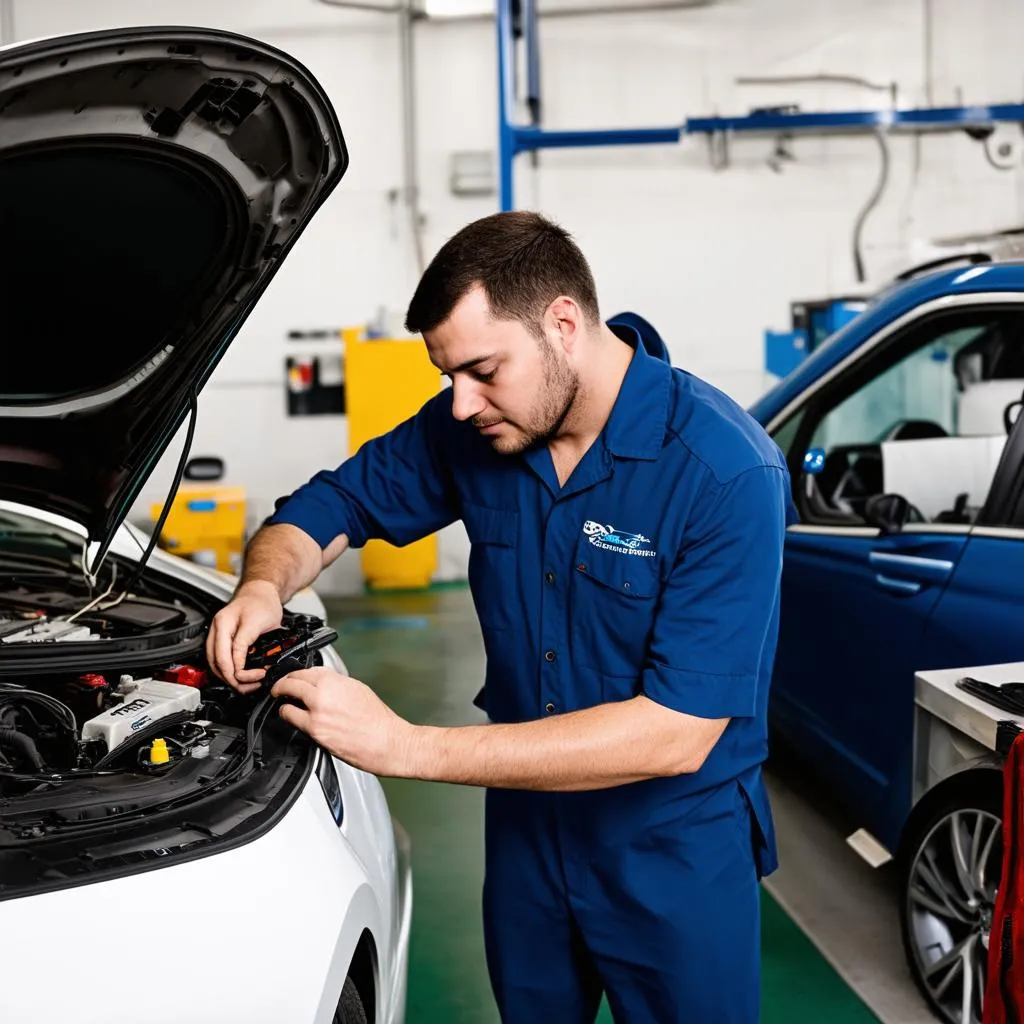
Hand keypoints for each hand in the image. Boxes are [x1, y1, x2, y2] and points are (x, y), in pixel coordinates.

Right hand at [206, 581, 283, 692]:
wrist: (261, 593)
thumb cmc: (262, 602)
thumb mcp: (258, 622)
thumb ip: (245, 642)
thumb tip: (240, 665)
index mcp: (223, 623)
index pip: (225, 656)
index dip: (240, 672)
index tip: (257, 676)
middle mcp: (216, 630)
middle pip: (216, 664)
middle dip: (233, 680)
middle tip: (250, 686)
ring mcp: (217, 636)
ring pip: (215, 665)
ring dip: (230, 679)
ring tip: (247, 685)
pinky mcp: (222, 641)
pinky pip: (220, 661)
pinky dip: (229, 672)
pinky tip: (241, 676)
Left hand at [271, 666, 414, 776]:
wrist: (387, 742)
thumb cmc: (378, 720)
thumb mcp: (358, 690)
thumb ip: (337, 684)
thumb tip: (324, 684)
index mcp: (336, 680)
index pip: (308, 670)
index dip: (298, 673)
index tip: (295, 676)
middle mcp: (324, 693)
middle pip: (292, 681)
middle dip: (283, 683)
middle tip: (279, 686)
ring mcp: (317, 713)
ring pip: (288, 700)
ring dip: (282, 699)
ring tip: (282, 700)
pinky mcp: (315, 731)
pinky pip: (291, 719)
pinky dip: (287, 715)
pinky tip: (290, 716)